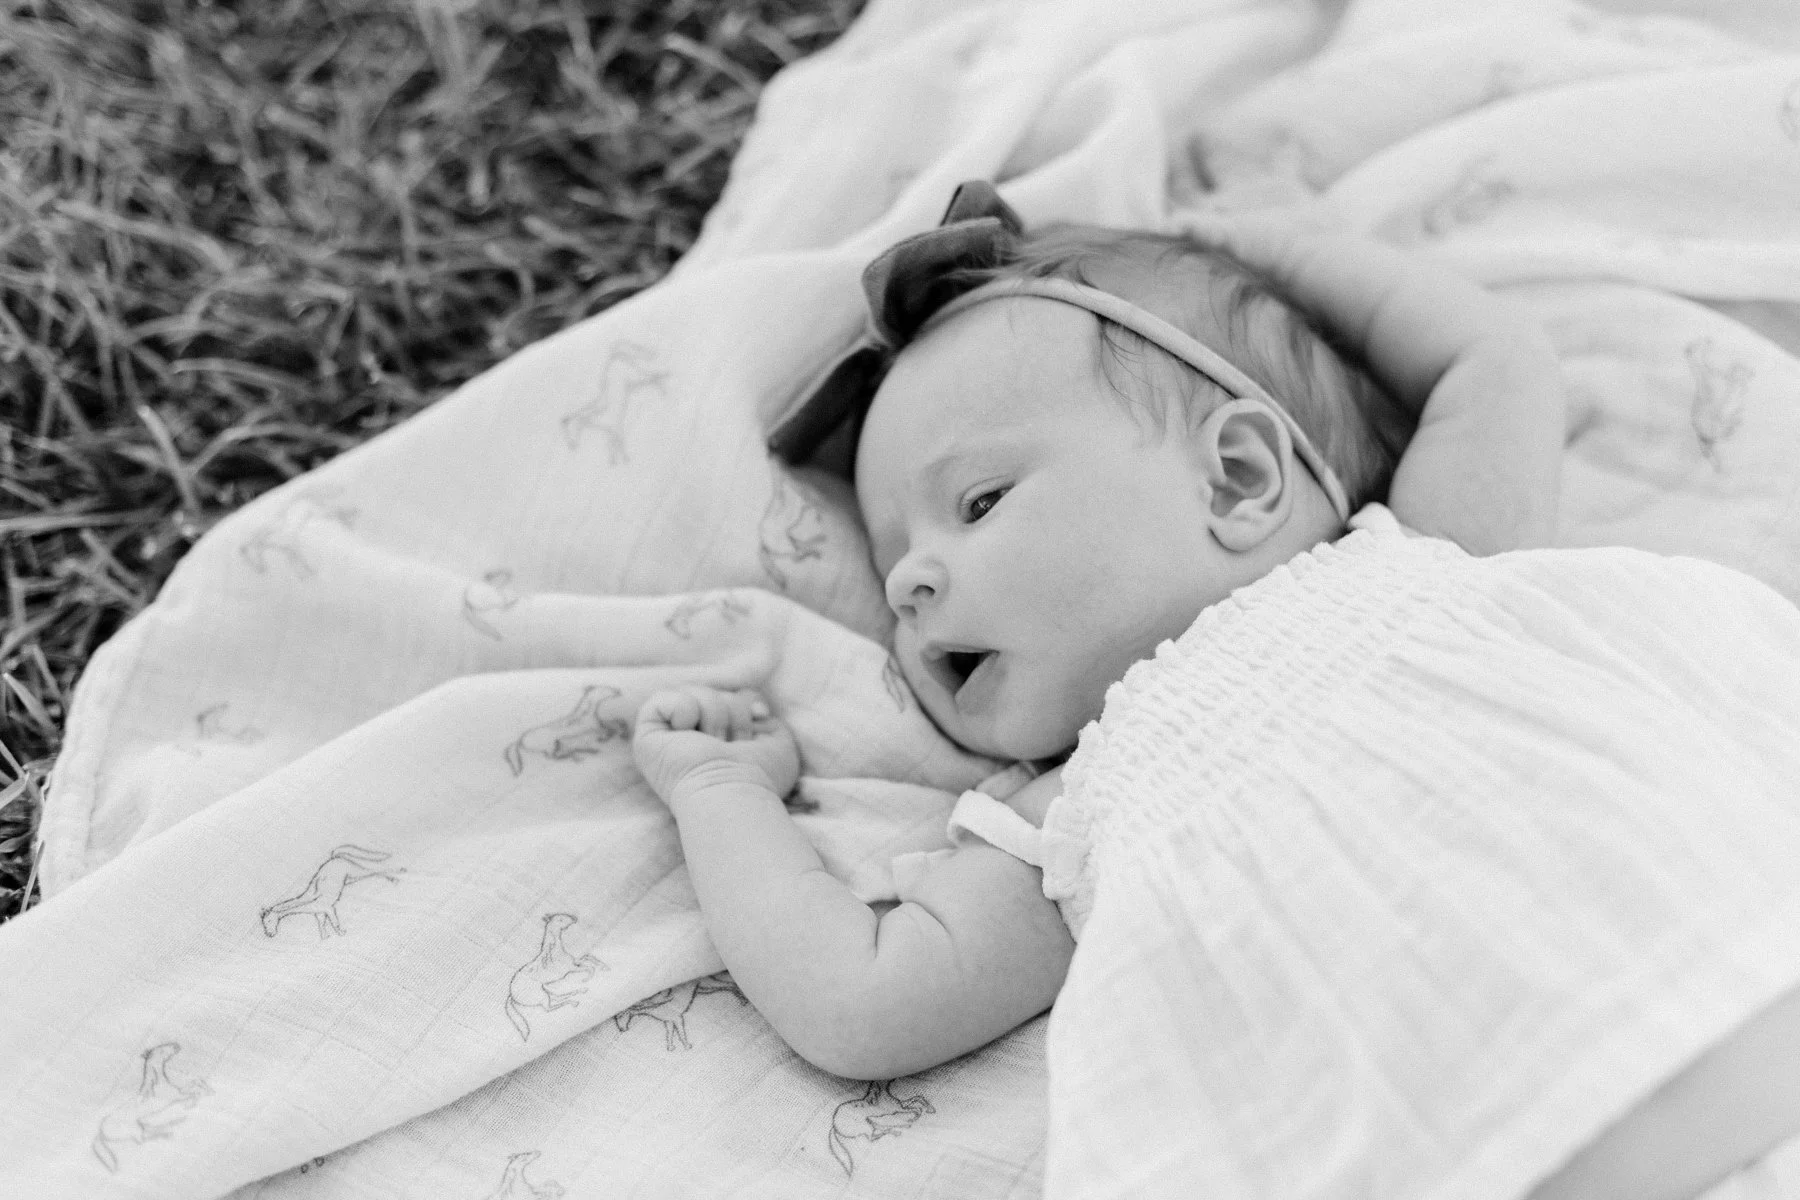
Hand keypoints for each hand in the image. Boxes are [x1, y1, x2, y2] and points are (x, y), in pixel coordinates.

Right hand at [632, 685, 800, 806]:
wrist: (734, 789)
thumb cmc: (758, 776)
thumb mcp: (775, 740)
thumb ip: (766, 718)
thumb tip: (753, 707)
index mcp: (718, 742)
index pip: (729, 697)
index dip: (745, 703)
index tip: (759, 718)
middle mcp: (692, 739)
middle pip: (713, 692)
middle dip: (732, 712)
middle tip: (731, 743)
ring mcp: (667, 738)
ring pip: (693, 692)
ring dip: (714, 715)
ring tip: (713, 743)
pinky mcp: (646, 736)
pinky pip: (661, 699)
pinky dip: (682, 709)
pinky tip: (688, 733)